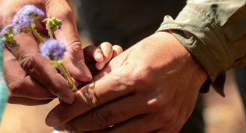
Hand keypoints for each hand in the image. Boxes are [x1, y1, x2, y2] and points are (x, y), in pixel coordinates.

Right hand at [0, 0, 90, 104]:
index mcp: (11, 23)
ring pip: (10, 88)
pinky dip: (29, 88)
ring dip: (36, 93)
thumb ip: (70, 43)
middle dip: (43, 92)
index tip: (70, 94)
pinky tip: (45, 79)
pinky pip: (10, 82)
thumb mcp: (61, 10)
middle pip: (15, 82)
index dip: (52, 83)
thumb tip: (80, 75)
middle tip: (66, 90)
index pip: (31, 63)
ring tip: (57, 84)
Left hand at [45, 32, 208, 131]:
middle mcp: (151, 99)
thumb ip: (102, 79)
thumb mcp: (127, 58)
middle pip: (103, 119)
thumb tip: (75, 99)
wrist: (193, 58)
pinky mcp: (171, 128)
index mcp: (136, 77)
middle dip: (77, 125)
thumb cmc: (154, 53)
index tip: (52, 117)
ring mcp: (163, 117)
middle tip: (60, 127)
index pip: (94, 98)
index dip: (69, 109)